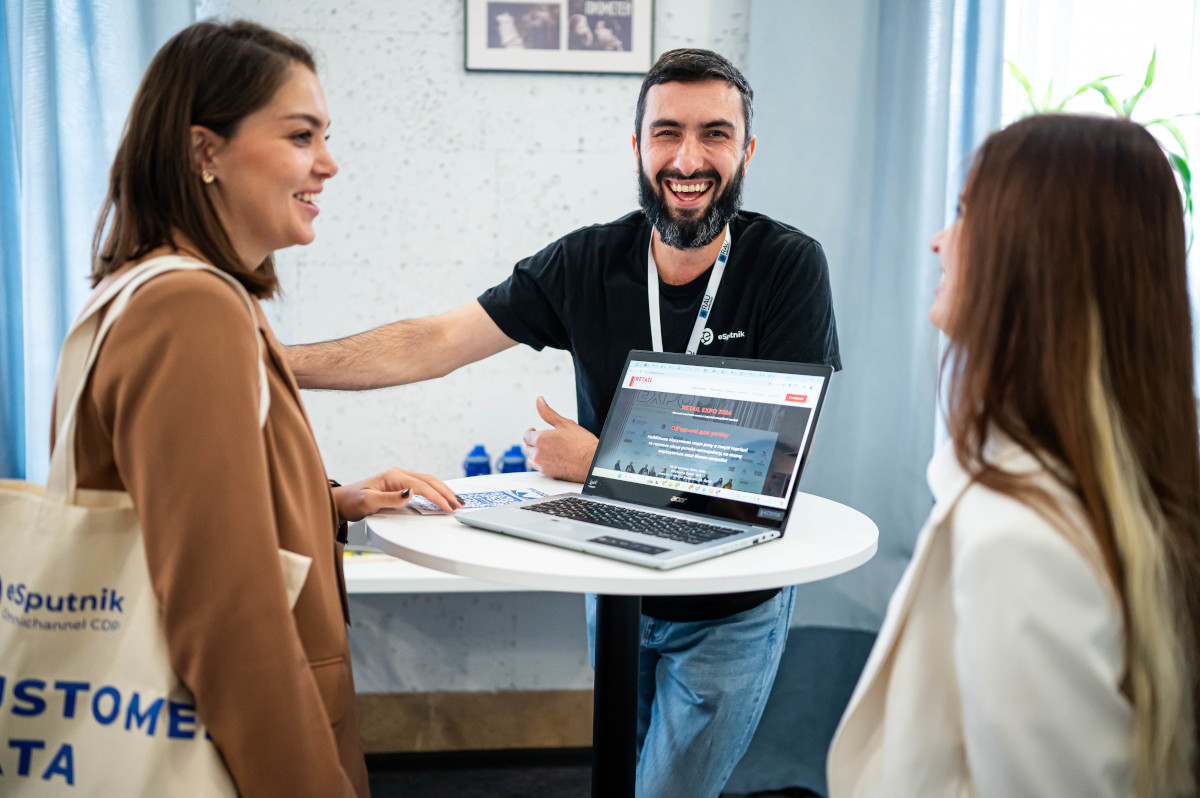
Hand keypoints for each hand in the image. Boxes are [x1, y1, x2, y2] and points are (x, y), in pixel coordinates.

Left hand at [332, 468, 461, 520]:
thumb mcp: (368, 502)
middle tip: (459, 504)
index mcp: (393, 476)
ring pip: (428, 481)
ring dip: (443, 490)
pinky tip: (442, 497)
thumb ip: (390, 499)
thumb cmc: (352, 501)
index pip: (421, 486)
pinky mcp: (400, 485)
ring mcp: (400, 478)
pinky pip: (423, 485)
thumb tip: (411, 493)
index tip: (448, 507)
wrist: (342, 501)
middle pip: (429, 480)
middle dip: (446, 492)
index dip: (436, 497)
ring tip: (456, 501)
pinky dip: (435, 491)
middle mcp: (398, 474)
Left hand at [522, 396, 597, 481]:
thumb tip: (539, 401)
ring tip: (544, 449)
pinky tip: (550, 458)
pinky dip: (540, 462)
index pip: (526, 435)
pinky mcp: (548, 474)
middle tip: (540, 439)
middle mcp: (538, 454)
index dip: (531, 432)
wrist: (593, 463)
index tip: (535, 431)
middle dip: (531, 442)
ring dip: (534, 453)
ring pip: (530, 459)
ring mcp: (542, 465)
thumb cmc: (583, 444)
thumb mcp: (565, 423)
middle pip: (526, 447)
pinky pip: (538, 468)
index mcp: (540, 439)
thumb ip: (548, 413)